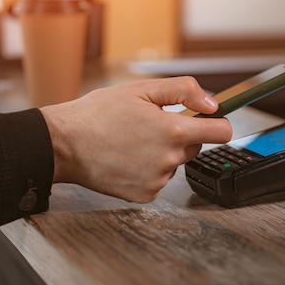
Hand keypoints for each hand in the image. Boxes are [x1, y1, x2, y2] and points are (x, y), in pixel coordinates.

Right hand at [40, 77, 231, 202]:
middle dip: (180, 135)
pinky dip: (148, 170)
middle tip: (149, 126)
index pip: (222, 132)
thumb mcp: (141, 90)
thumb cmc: (97, 114)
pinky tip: (127, 159)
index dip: (218, 123)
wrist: (63, 144)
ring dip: (162, 153)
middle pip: (195, 147)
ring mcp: (157, 180)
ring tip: (131, 142)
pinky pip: (158, 180)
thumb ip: (184, 91)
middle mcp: (170, 159)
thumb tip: (213, 104)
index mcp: (174, 131)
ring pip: (174, 163)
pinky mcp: (144, 195)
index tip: (211, 120)